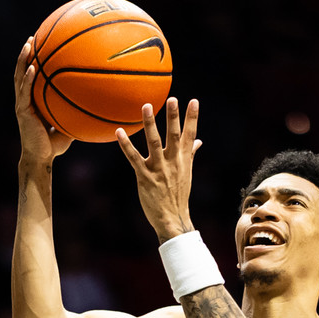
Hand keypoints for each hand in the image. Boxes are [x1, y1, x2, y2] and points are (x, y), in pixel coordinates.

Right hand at [13, 39, 72, 166]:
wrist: (41, 158)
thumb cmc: (54, 144)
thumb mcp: (68, 124)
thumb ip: (76, 112)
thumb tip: (97, 104)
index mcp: (34, 100)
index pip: (32, 76)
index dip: (34, 61)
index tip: (41, 44)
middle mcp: (26, 99)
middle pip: (23, 71)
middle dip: (26, 54)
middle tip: (32, 37)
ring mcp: (22, 104)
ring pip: (19, 77)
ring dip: (22, 60)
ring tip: (28, 44)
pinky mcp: (22, 111)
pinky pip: (24, 92)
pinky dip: (27, 79)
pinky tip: (32, 68)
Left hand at [116, 97, 200, 241]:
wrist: (172, 219)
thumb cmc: (178, 195)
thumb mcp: (187, 173)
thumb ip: (191, 154)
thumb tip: (199, 141)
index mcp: (184, 160)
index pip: (190, 135)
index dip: (192, 118)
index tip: (194, 101)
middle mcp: (172, 162)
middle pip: (174, 136)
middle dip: (173, 117)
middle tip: (173, 99)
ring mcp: (158, 169)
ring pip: (154, 143)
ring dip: (150, 124)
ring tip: (146, 106)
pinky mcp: (144, 177)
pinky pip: (134, 158)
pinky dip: (126, 145)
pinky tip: (119, 132)